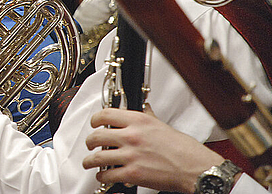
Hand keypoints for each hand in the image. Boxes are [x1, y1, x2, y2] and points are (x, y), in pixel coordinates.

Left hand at [82, 105, 223, 193]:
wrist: (195, 168)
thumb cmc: (183, 148)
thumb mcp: (162, 125)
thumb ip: (148, 116)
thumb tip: (144, 108)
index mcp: (138, 121)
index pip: (105, 114)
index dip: (95, 119)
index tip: (94, 124)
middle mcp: (131, 136)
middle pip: (97, 136)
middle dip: (89, 142)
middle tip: (90, 144)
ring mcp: (130, 156)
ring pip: (98, 157)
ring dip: (90, 161)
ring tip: (89, 162)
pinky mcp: (132, 174)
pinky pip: (108, 175)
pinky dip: (102, 176)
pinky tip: (103, 176)